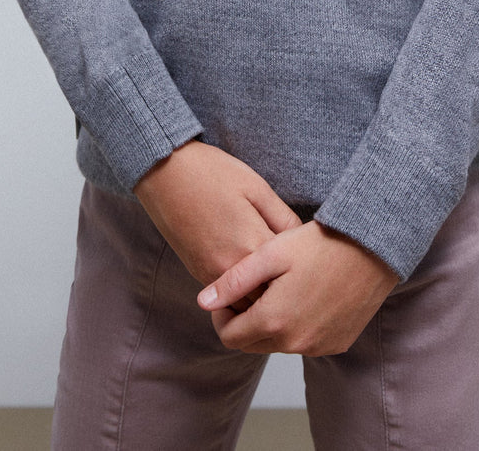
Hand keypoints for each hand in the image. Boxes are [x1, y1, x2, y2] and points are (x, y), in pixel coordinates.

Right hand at [133, 140, 301, 289]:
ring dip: (262, 299)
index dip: (304, 271)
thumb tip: (302, 241)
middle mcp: (232, 268)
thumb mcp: (257, 187)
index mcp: (253, 243)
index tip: (313, 264)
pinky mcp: (199, 273)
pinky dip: (242, 296)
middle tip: (300, 280)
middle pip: (269, 298)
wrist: (164, 172)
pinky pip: (227, 299)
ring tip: (279, 283)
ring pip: (247, 306)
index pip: (290, 275)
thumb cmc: (213, 173)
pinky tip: (254, 279)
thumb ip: (283, 218)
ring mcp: (212, 275)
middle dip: (285, 292)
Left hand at [197, 220, 398, 356]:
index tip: (227, 295)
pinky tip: (306, 296)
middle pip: (252, 344)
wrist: (372, 247)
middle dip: (245, 321)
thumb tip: (202, 302)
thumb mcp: (271, 253)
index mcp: (274, 321)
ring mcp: (318, 346)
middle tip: (252, 289)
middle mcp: (295, 343)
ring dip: (273, 324)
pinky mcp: (337, 343)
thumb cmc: (319, 243)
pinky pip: (306, 342)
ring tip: (281, 288)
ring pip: (279, 344)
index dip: (221, 316)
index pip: (229, 337)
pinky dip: (299, 326)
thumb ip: (234, 281)